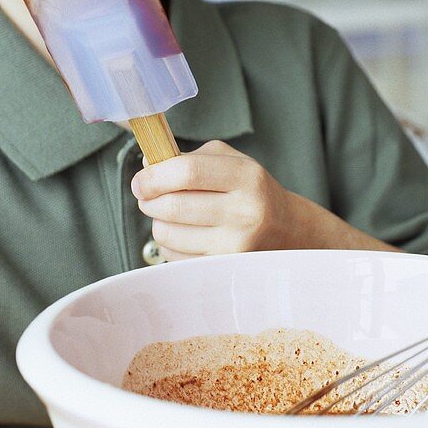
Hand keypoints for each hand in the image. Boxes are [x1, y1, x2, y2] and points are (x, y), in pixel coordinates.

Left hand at [131, 140, 396, 259]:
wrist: (287, 230)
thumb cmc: (249, 190)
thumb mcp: (232, 162)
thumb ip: (189, 158)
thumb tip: (146, 169)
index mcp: (247, 176)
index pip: (188, 172)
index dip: (154, 176)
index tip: (140, 180)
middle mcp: (246, 211)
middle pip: (173, 205)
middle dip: (148, 200)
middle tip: (147, 196)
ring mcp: (236, 245)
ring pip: (169, 234)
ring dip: (159, 223)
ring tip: (172, 215)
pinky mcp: (225, 269)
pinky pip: (175, 257)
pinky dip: (171, 245)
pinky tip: (187, 235)